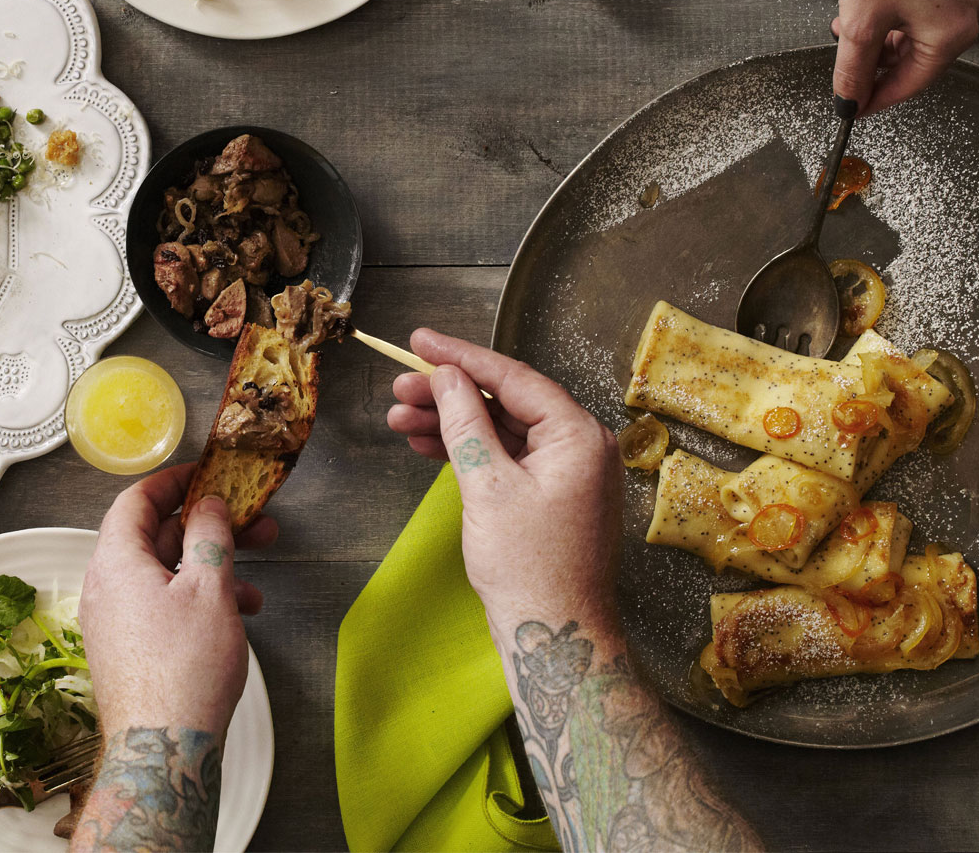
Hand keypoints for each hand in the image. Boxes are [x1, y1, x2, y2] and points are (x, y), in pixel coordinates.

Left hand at [80, 463, 276, 739]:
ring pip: (163, 577)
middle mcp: (105, 588)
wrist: (162, 751)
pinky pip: (160, 608)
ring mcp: (113, 622)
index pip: (135, 500)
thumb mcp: (209, 588)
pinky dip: (196, 603)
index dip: (172, 482)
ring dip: (210, 572)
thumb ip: (210, 536)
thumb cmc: (183, 671)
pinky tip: (233, 620)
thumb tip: (207, 505)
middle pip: (154, 538)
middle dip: (208, 531)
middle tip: (252, 525)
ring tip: (253, 588)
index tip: (204, 475)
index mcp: (115, 561)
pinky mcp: (127, 651)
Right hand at [385, 329, 620, 627]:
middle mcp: (579, 448)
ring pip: (499, 430)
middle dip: (447, 394)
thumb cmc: (529, 567)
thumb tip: (447, 378)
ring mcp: (565, 474)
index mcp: (578, 436)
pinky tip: (425, 444)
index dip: (460, 357)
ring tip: (399, 418)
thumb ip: (465, 423)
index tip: (419, 340)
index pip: (513, 378)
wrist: (552, 637)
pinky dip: (466, 451)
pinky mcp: (548, 497)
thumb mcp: (487, 486)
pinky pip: (504, 459)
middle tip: (399, 388)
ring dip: (449, 423)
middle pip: (504, 402)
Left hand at [832, 0, 978, 114]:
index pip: (911, 83)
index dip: (875, 97)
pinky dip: (895, 7)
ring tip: (847, 27)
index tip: (852, 105)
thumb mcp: (858, 22)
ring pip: (919, 26)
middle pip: (918, 55)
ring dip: (883, 33)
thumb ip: (853, 69)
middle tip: (846, 65)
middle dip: (877, 61)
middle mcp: (970, 8)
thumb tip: (849, 101)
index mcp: (953, 32)